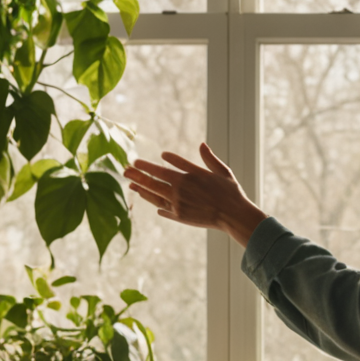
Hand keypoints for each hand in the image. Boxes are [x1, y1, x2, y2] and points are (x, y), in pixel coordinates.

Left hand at [124, 143, 267, 246]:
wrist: (233, 216)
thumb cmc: (230, 193)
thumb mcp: (222, 172)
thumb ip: (209, 159)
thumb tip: (201, 144)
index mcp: (191, 174)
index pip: (168, 165)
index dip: (158, 162)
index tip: (150, 159)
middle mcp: (181, 187)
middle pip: (154, 178)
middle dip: (139, 173)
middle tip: (127, 168)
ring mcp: (178, 202)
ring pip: (154, 193)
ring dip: (140, 187)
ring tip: (130, 183)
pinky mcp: (179, 216)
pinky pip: (161, 207)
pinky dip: (153, 202)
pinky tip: (145, 198)